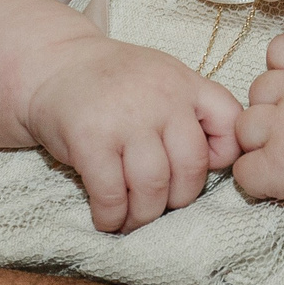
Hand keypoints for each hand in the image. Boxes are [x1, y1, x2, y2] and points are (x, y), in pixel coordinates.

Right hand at [21, 37, 241, 231]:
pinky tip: (107, 218)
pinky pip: (112, 194)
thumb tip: (221, 161)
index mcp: (185, 83)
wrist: (52, 64)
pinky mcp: (90, 140)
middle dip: (178, 200)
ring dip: (144, 216)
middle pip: (191, 168)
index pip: (230, 123)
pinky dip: (112, 217)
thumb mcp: (163, 78)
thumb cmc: (114, 82)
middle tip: (160, 206)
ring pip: (153, 187)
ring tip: (132, 220)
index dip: (224, 157)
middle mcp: (161, 98)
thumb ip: (193, 110)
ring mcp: (126, 119)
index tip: (203, 170)